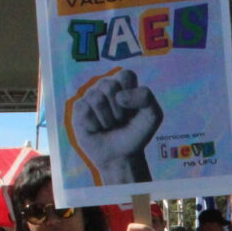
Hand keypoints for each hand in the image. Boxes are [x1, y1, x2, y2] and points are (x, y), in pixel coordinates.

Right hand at [69, 69, 161, 185]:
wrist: (122, 155)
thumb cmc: (136, 133)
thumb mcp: (152, 116)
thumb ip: (145, 98)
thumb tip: (119, 96)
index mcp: (123, 83)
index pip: (126, 75)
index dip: (132, 95)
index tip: (134, 110)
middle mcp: (105, 85)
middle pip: (109, 86)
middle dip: (119, 110)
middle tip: (120, 120)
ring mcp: (91, 96)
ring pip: (96, 99)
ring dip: (107, 119)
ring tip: (109, 125)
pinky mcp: (79, 108)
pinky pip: (85, 110)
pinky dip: (95, 125)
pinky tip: (97, 128)